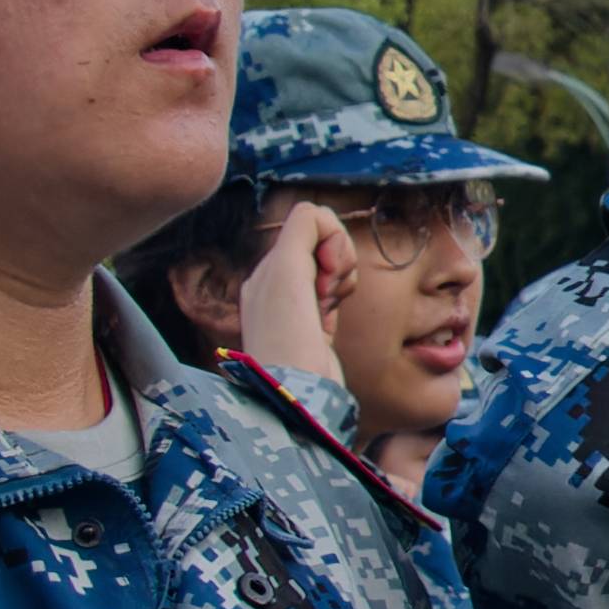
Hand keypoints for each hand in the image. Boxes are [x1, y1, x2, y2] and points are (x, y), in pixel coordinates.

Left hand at [239, 199, 349, 378]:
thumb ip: (303, 228)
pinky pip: (337, 292)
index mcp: (267, 267)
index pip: (311, 220)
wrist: (298, 394)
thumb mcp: (286, 268)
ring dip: (342, 280)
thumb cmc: (288, 335)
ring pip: (335, 266)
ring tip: (328, 307)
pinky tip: (330, 320)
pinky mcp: (317, 326)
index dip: (331, 238)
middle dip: (338, 260)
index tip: (326, 270)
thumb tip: (319, 214)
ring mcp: (297, 305)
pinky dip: (341, 299)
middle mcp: (277, 283)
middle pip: (326, 241)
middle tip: (326, 291)